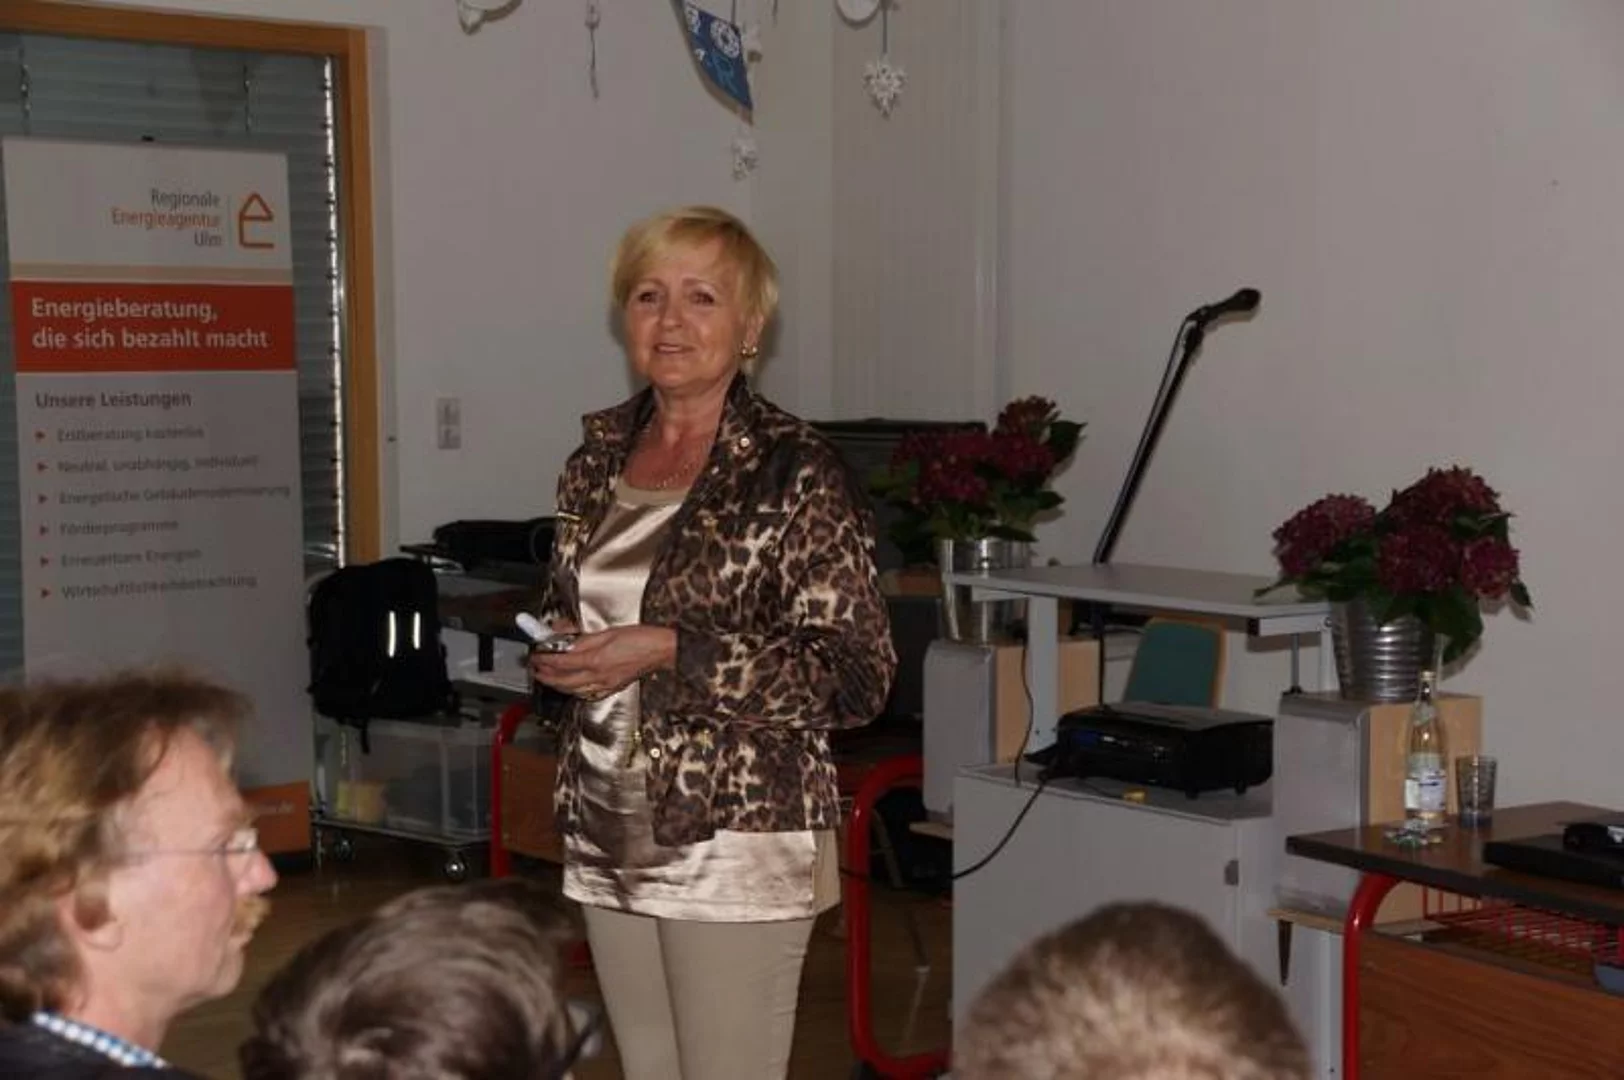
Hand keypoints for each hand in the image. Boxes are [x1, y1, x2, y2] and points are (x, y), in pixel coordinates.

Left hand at [529, 624, 675, 699]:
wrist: (661, 650)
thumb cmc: (640, 638)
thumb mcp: (607, 631)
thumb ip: (582, 636)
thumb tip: (562, 635)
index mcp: (595, 659)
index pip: (561, 661)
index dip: (544, 658)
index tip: (536, 654)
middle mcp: (598, 676)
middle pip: (563, 681)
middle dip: (545, 675)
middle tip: (536, 668)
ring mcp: (605, 685)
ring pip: (573, 690)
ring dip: (558, 685)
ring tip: (549, 677)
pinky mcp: (613, 688)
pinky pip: (588, 694)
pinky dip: (575, 691)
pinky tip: (572, 687)